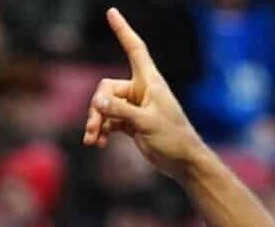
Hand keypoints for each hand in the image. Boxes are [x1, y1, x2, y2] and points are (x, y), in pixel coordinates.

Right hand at [82, 8, 208, 178]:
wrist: (183, 163)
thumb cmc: (173, 139)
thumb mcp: (146, 124)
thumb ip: (121, 112)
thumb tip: (97, 103)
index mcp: (150, 82)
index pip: (135, 50)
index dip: (123, 31)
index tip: (111, 12)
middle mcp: (141, 91)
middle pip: (107, 88)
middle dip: (98, 107)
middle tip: (93, 127)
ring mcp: (135, 107)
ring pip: (105, 106)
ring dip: (96, 121)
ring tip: (91, 139)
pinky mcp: (131, 122)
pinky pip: (109, 120)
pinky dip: (102, 130)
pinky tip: (97, 143)